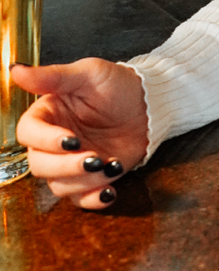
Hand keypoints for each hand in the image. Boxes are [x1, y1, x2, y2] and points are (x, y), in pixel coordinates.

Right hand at [12, 59, 148, 210]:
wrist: (150, 104)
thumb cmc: (118, 85)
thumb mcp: (88, 73)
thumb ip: (52, 76)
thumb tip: (16, 70)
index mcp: (48, 114)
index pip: (28, 133)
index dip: (45, 140)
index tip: (71, 140)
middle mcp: (53, 142)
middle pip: (39, 165)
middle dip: (66, 166)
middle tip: (95, 157)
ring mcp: (71, 163)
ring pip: (59, 185)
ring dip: (84, 180)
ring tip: (111, 165)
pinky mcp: (90, 178)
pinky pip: (81, 200)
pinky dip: (93, 200)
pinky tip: (110, 191)